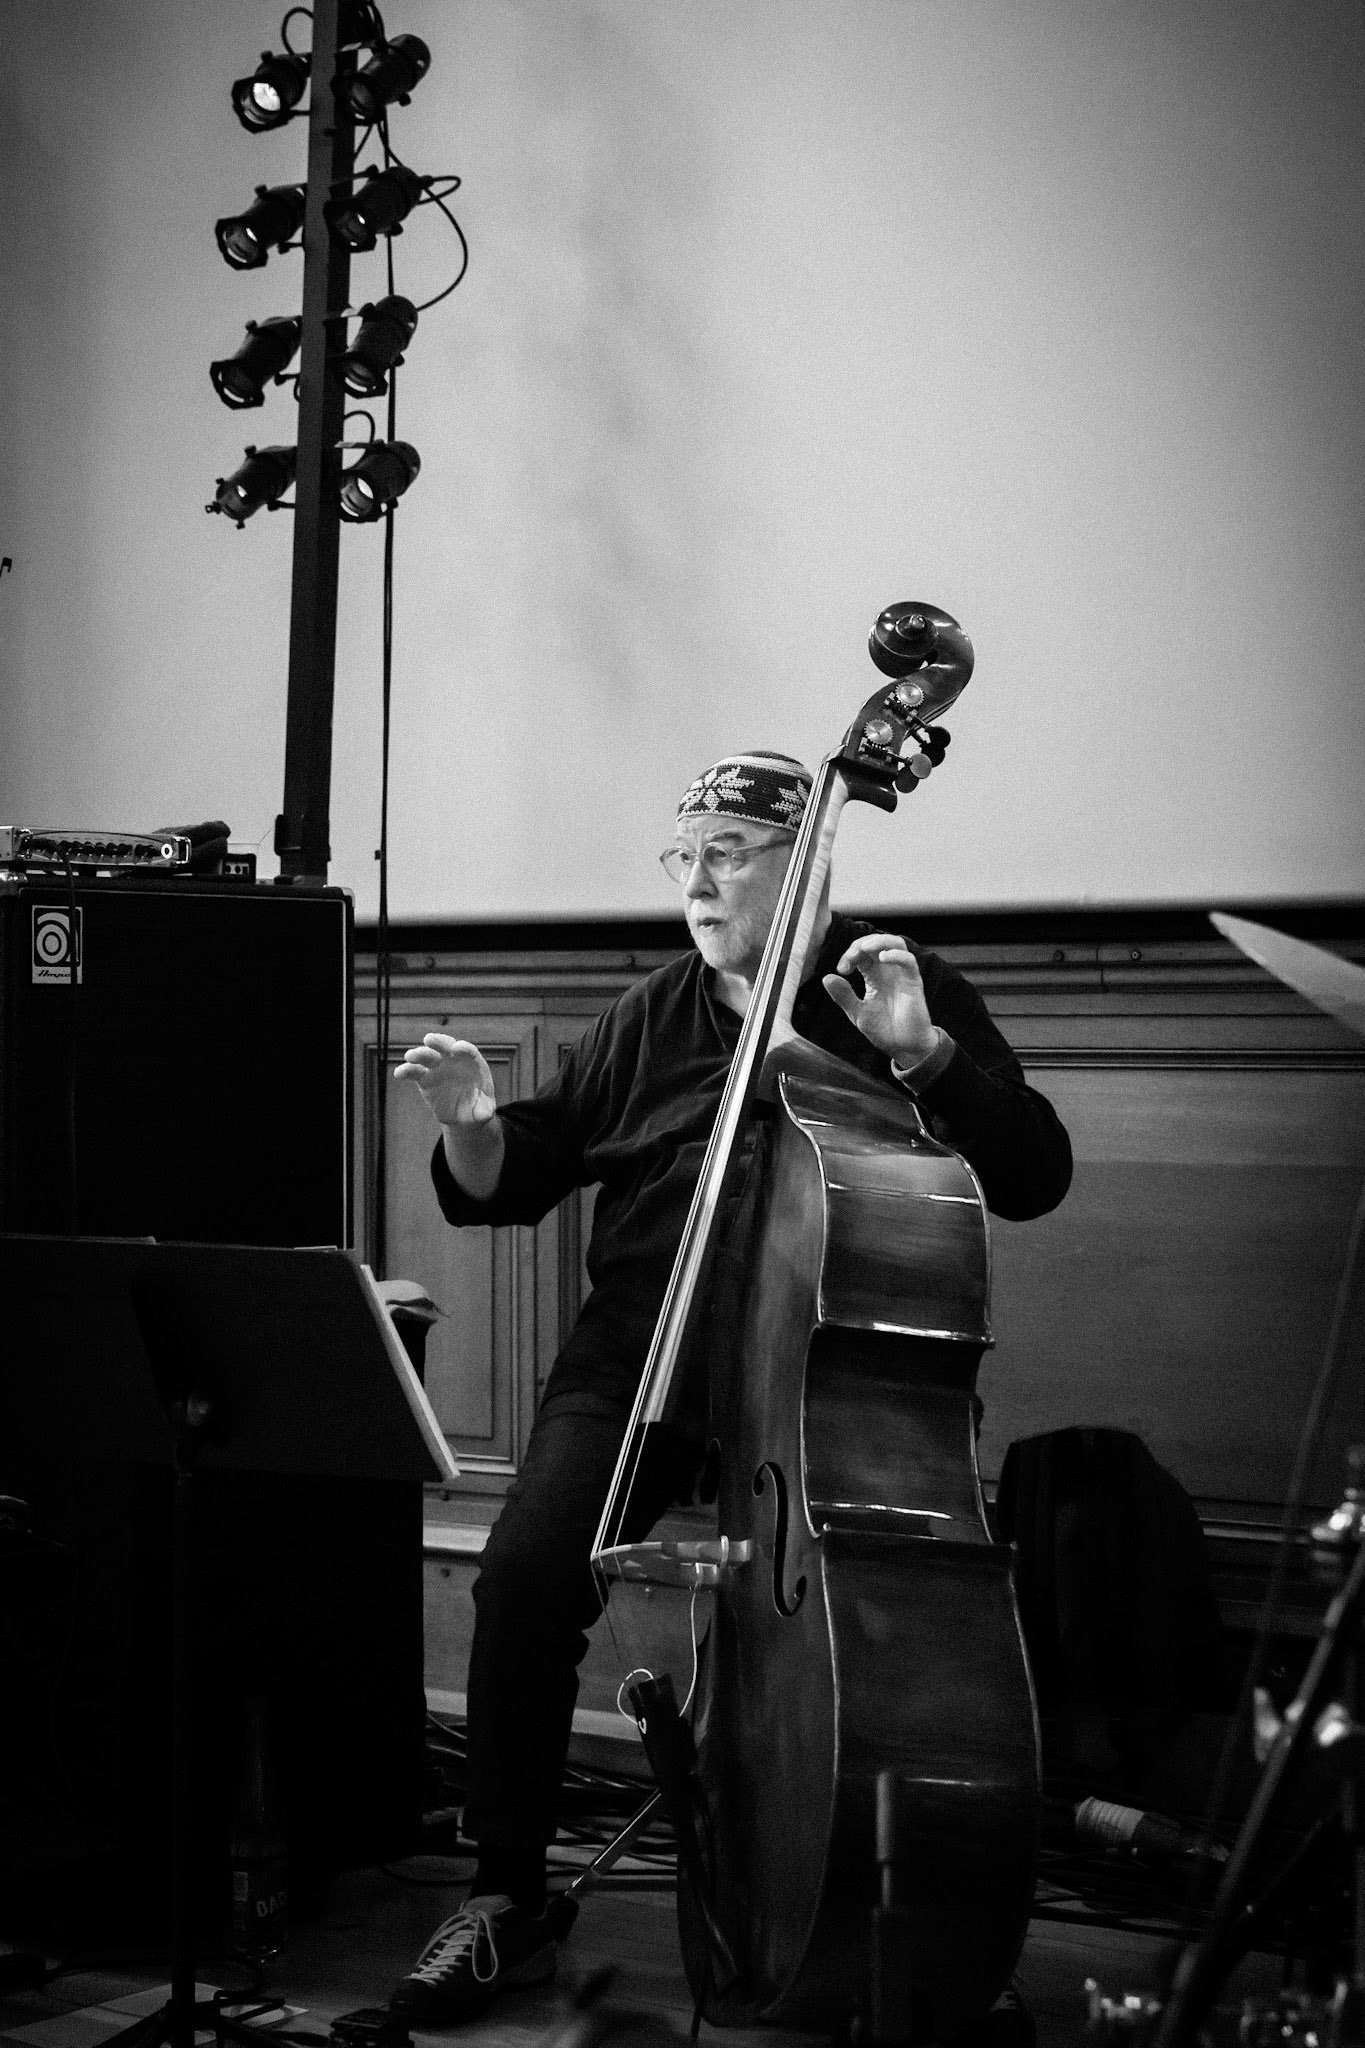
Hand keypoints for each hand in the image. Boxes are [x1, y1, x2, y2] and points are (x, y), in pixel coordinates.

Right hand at [393, 1034, 496, 1126]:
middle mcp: (454, 1061)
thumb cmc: (478, 1107)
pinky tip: (399, 1073)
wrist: (463, 1114)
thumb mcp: (485, 1110)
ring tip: (410, 1056)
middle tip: (429, 1039)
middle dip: (439, 1042)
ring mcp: (438, 1068)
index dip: (464, 1048)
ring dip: (419, 1054)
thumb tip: (485, 1113)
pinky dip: (406, 1071)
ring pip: (428, 1056)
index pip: (469, 1052)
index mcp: (473, 1064)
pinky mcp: (425, 1079)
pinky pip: (415, 1072)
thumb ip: (485, 1110)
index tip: (457, 1048)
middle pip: (446, 1047)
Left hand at [822, 934, 936, 1064]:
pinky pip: (909, 961)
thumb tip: (826, 977)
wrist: (903, 1047)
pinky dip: (897, 955)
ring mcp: (901, 974)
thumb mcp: (857, 1013)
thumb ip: (844, 996)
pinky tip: (883, 957)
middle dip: (861, 944)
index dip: (850, 954)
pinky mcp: (913, 982)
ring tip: (866, 948)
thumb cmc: (884, 1030)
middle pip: (877, 942)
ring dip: (880, 941)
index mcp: (874, 976)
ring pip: (896, 944)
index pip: (861, 953)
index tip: (842, 970)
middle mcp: (888, 971)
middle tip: (851, 957)